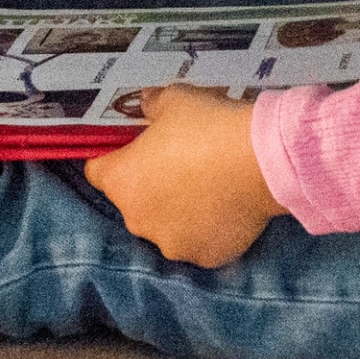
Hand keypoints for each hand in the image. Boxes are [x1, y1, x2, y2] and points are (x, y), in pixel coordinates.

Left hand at [84, 87, 285, 265]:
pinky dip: (209, 228)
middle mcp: (137, 220)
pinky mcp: (205, 258)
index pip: (98, 170)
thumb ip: (152, 104)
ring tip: (210, 189)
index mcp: (119, 182)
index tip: (137, 147)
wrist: (261, 162)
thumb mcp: (174, 100)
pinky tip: (227, 207)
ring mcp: (171, 244)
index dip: (115, 156)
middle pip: (134, 201)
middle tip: (182, 164)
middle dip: (151, 185)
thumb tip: (145, 102)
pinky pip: (200, 241)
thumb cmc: (208, 127)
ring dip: (179, 211)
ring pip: (167, 226)